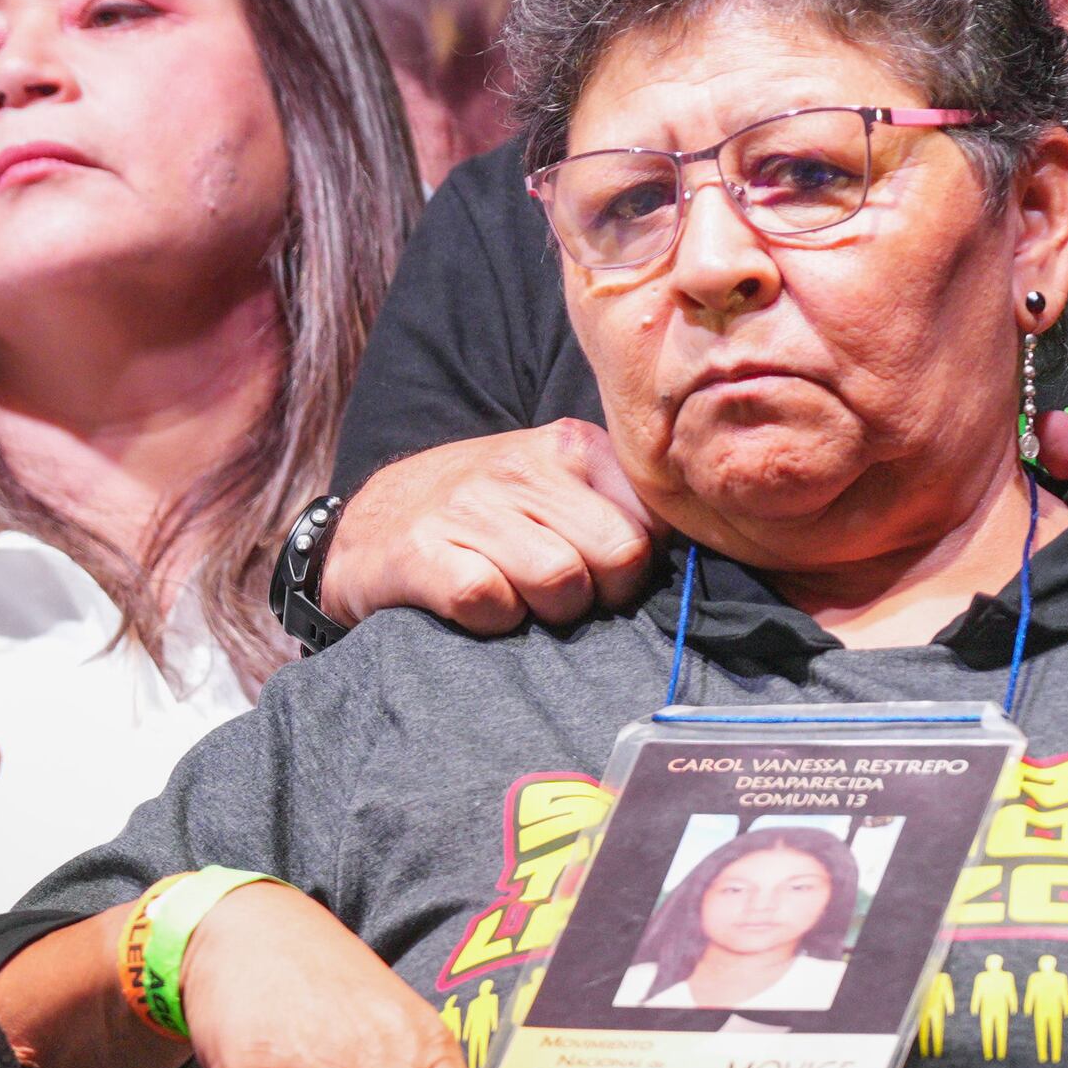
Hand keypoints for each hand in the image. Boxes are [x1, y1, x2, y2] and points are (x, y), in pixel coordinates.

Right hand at [317, 423, 655, 635]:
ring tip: (517, 600)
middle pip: (619, 557)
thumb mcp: (554, 488)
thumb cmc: (481, 518)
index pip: (654, 524)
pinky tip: (475, 608)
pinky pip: (489, 603)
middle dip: (600, 596)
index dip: (637, 567)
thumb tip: (700, 562)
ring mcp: (468, 507)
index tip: (602, 575)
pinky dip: (491, 622)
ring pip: (560, 583)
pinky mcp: (420, 552)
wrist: (367, 527)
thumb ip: (619, 508)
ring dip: (544, 613)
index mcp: (572, 446)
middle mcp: (522, 466)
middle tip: (561, 598)